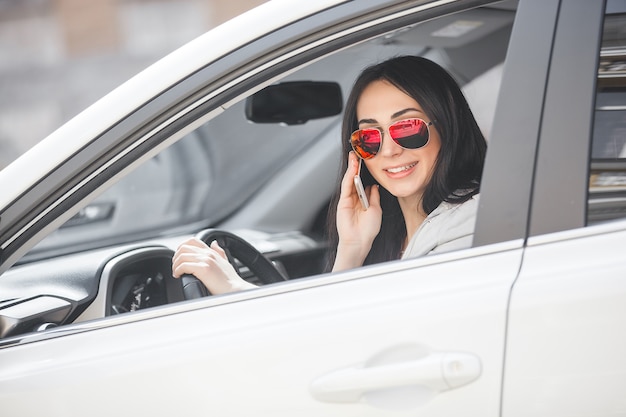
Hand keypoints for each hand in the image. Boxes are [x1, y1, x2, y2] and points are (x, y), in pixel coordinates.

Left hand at [172, 238, 256, 293]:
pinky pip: (183, 266)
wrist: (235, 290)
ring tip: (177, 273)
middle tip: (176, 267)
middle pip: (183, 247)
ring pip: (181, 256)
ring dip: (175, 265)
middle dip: (176, 257)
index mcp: (211, 252)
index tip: (179, 258)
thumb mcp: (225, 261)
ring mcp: (206, 260)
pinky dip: (177, 271)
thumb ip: (219, 252)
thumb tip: (214, 244)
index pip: (192, 241)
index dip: (181, 247)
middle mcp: (208, 254)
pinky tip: (179, 276)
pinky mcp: (203, 269)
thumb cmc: (230, 280)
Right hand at [333, 152, 381, 270]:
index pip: (362, 182)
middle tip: (358, 153)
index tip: (367, 160)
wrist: (359, 241)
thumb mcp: (376, 210)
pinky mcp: (343, 202)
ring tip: (354, 156)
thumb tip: (374, 186)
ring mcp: (347, 200)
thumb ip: (374, 197)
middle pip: (354, 179)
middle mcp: (354, 199)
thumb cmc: (368, 230)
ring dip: (351, 168)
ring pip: (349, 180)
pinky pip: (346, 187)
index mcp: (362, 201)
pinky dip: (348, 177)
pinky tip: (352, 169)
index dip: (364, 172)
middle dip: (356, 166)